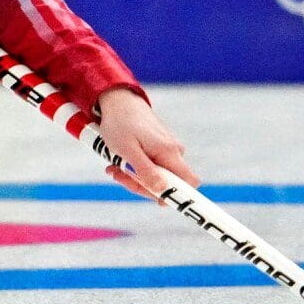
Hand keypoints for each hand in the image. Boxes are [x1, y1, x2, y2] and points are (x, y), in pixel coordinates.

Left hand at [95, 88, 200, 203]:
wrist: (117, 100)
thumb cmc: (120, 124)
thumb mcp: (128, 151)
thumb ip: (145, 171)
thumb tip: (163, 193)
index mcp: (169, 152)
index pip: (190, 182)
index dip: (179, 197)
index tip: (159, 203)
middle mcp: (173, 152)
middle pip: (167, 184)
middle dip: (142, 186)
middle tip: (119, 176)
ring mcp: (166, 149)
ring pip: (156, 176)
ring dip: (134, 177)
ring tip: (113, 166)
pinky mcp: (158, 147)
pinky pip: (151, 166)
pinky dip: (134, 168)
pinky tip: (118, 162)